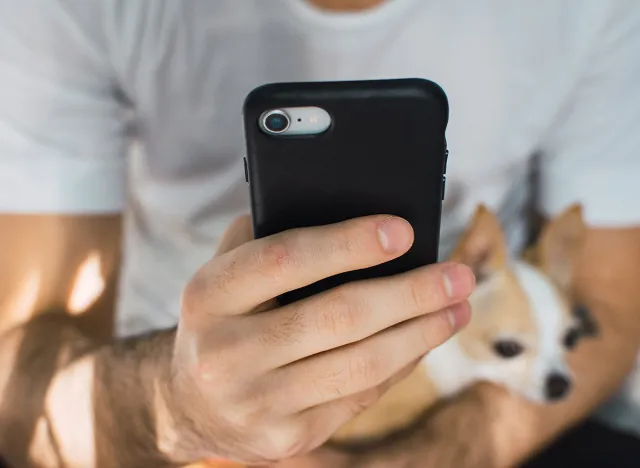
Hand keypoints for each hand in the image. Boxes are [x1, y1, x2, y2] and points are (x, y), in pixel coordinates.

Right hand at [166, 215, 474, 464]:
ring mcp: (257, 403)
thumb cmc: (223, 319)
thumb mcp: (227, 271)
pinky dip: (402, 363)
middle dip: (411, 293)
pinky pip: (362, 396)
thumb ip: (271, 240)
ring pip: (362, 364)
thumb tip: (355, 218)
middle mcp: (226, 354)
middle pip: (339, 318)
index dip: (348, 244)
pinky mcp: (287, 439)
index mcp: (209, 297)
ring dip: (422, 332)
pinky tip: (425, 340)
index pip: (285, 261)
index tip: (403, 231)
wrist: (190, 403)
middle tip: (458, 274)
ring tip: (459, 307)